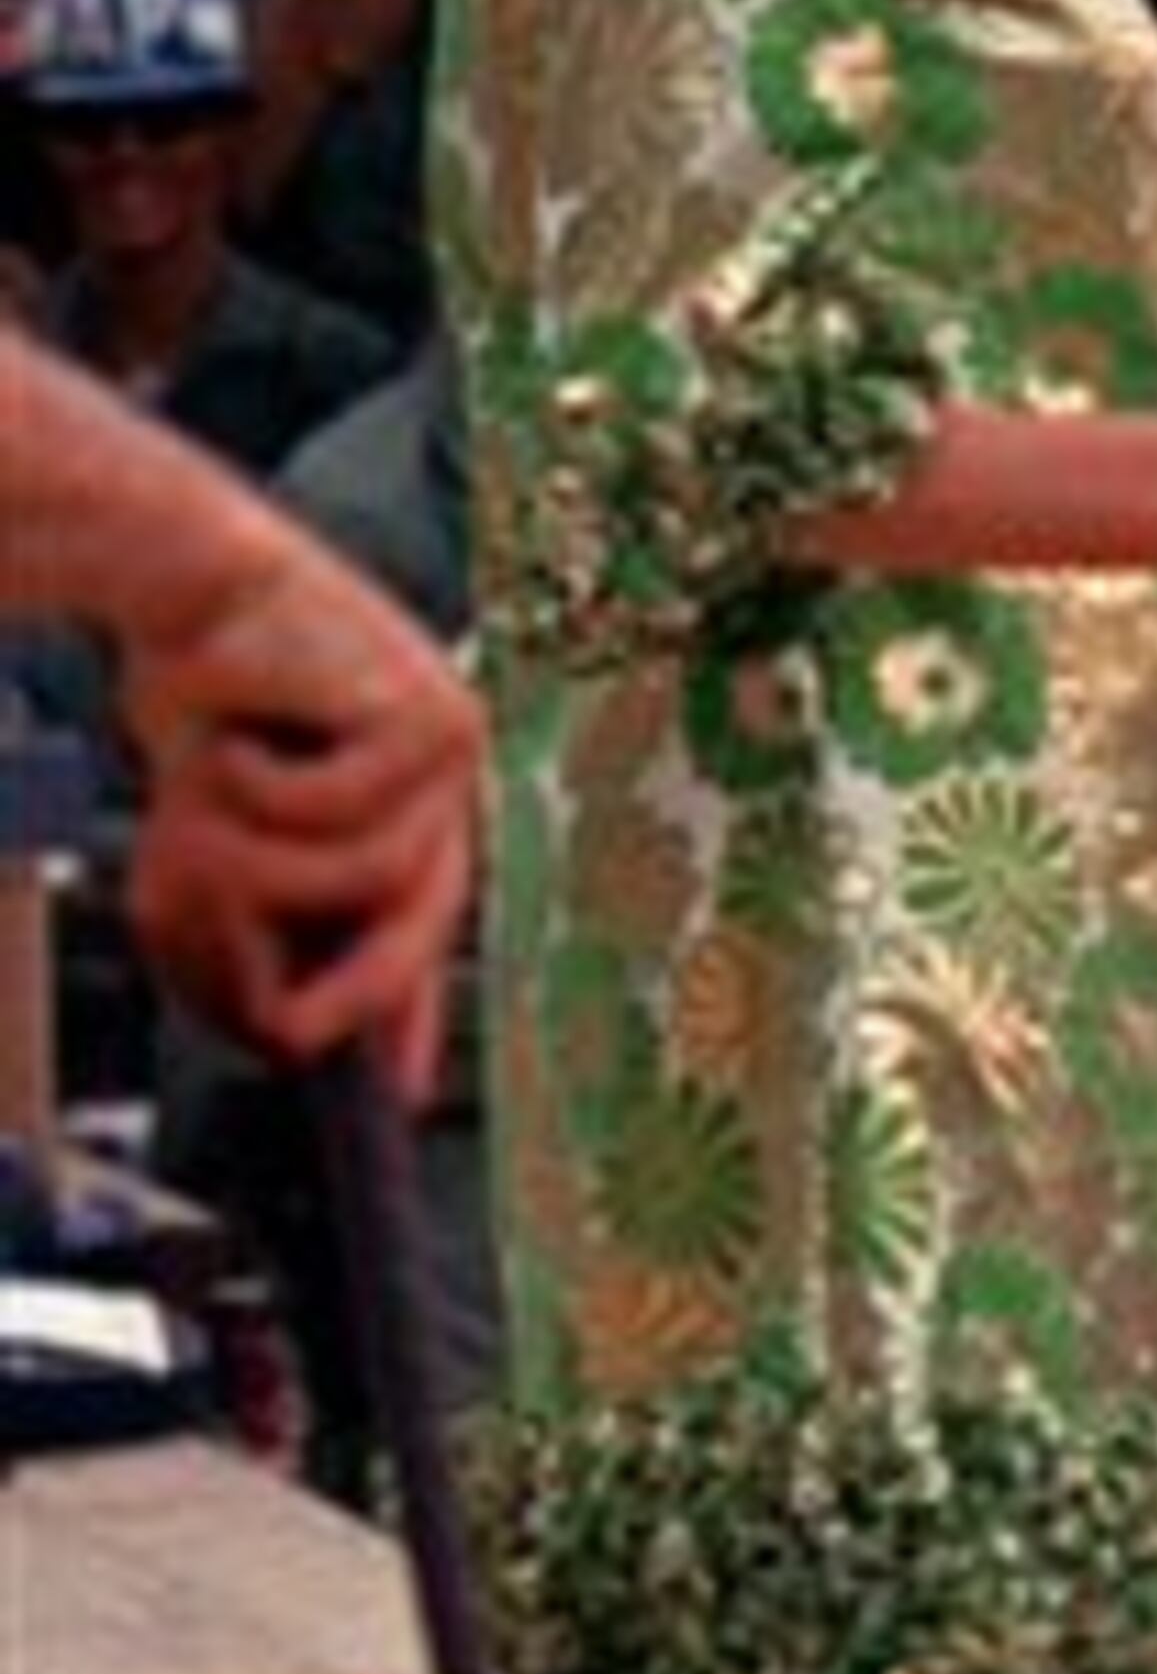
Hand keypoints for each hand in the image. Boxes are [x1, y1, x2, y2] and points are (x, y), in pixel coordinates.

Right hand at [121, 527, 481, 1098]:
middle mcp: (448, 787)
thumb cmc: (209, 701)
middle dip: (352, 991)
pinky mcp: (433, 711)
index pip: (422, 931)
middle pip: (419, 920)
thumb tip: (280, 1033)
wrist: (186, 580)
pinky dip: (260, 788)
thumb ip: (249, 926)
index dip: (406, 1015)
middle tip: (287, 1034)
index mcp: (412, 812)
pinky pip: (336, 807)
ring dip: (258, 863)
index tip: (395, 1094)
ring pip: (365, 871)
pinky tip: (239, 736)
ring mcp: (453, 749)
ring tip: (191, 809)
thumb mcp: (215, 836)